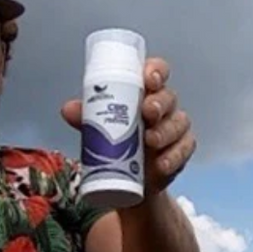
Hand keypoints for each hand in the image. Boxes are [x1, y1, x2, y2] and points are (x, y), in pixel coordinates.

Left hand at [60, 57, 196, 195]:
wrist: (128, 181)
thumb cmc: (115, 143)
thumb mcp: (99, 129)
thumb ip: (87, 118)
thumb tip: (68, 109)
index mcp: (144, 93)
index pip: (156, 72)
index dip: (156, 70)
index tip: (148, 79)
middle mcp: (163, 107)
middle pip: (169, 96)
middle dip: (159, 103)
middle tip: (147, 112)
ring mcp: (175, 128)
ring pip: (179, 122)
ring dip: (166, 131)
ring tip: (150, 141)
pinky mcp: (181, 151)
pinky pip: (184, 149)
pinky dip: (174, 156)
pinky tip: (162, 164)